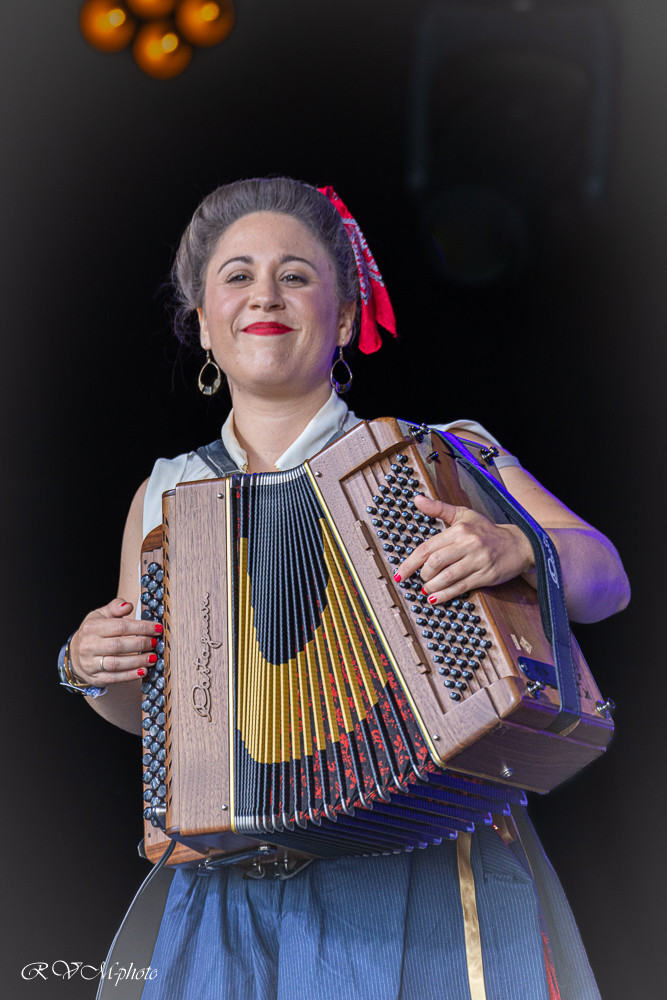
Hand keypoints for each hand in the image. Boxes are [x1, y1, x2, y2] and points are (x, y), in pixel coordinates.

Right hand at [69, 599, 162, 686]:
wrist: (75, 655)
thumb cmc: (93, 632)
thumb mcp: (100, 615)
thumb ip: (115, 608)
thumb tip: (128, 605)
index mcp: (92, 628)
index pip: (119, 626)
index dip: (141, 627)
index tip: (157, 628)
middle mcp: (89, 646)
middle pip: (118, 645)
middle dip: (140, 644)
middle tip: (155, 643)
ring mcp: (90, 663)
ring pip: (116, 663)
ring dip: (137, 661)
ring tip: (152, 658)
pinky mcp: (95, 677)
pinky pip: (113, 678)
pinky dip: (129, 676)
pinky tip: (142, 671)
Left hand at [394, 495, 534, 603]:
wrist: (519, 544)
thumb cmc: (487, 530)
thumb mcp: (464, 515)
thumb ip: (439, 509)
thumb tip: (417, 500)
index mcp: (459, 529)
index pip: (428, 547)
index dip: (410, 563)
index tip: (399, 573)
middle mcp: (468, 543)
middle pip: (435, 562)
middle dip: (423, 574)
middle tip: (421, 579)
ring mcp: (478, 560)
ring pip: (447, 576)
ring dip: (432, 586)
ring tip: (426, 589)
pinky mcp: (486, 575)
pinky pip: (461, 587)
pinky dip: (445, 595)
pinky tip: (435, 598)